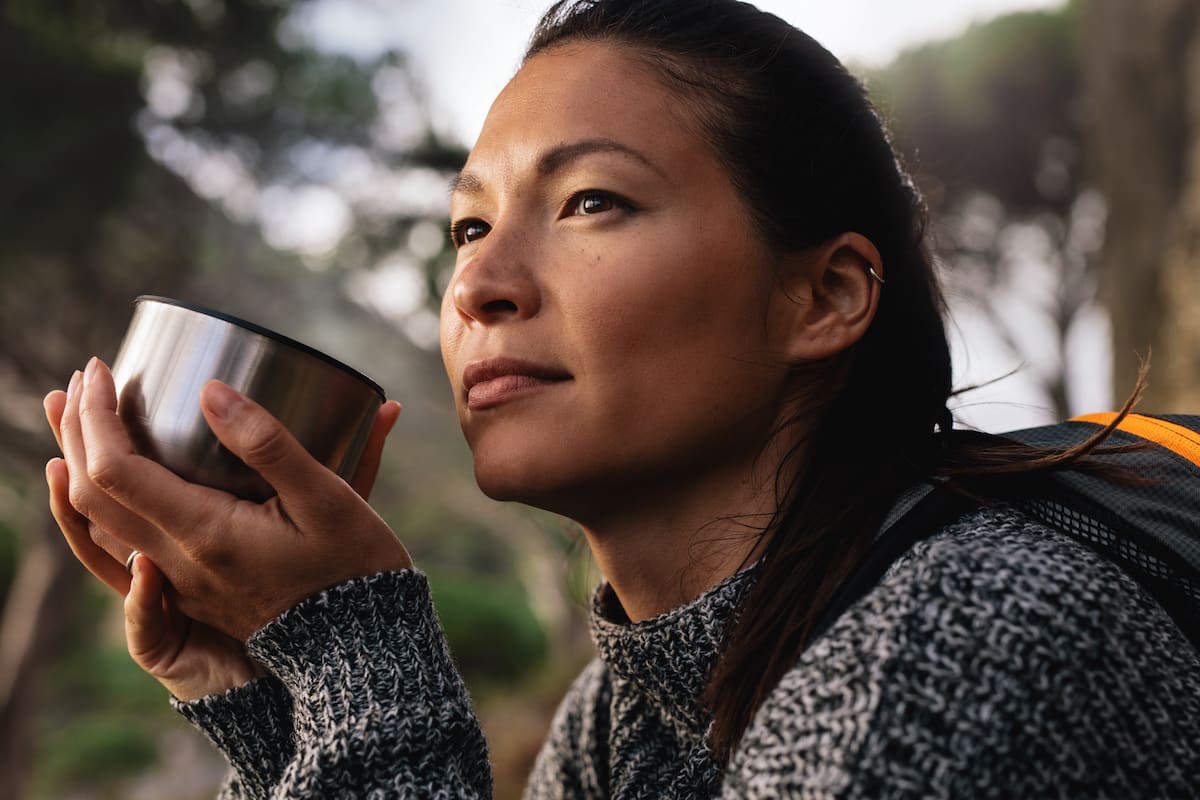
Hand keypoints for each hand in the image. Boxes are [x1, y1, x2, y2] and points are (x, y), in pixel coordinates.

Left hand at [45, 358, 407, 695]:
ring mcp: (180, 583)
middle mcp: (178, 563)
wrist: (358, 646)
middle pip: (90, 495)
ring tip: (77, 417)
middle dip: (76, 430)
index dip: (98, 414)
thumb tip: (211, 390)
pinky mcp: (191, 591)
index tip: (103, 369)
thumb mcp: (327, 498)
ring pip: (97, 524)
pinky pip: (119, 546)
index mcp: (205, 534)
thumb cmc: (353, 566)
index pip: (116, 469)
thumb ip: (267, 443)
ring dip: (76, 465)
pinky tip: (109, 479)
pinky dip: (99, 502)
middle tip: (85, 378)